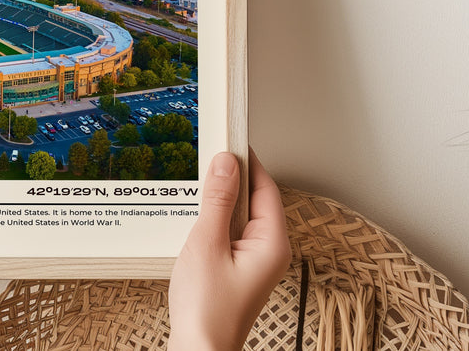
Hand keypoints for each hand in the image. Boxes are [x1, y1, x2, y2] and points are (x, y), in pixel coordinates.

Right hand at [168, 149, 290, 350]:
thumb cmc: (207, 309)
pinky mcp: (237, 270)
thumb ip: (217, 201)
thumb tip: (226, 164)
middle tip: (210, 154)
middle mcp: (269, 251)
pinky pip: (231, 232)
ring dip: (221, 199)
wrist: (199, 350)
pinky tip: (196, 214)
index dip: (248, 162)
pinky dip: (215, 218)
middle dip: (233, 177)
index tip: (230, 139)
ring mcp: (253, 262)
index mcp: (272, 244)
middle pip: (255, 200)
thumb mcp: (207, 243)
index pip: (265, 188)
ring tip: (200, 181)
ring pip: (241, 216)